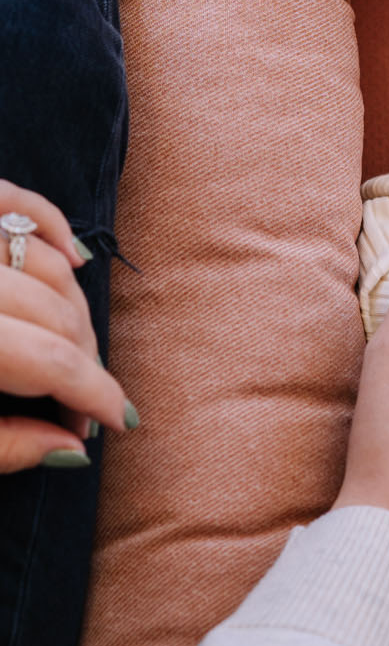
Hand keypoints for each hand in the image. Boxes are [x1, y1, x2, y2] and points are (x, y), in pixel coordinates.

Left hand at [0, 180, 135, 471]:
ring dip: (72, 306)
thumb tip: (70, 446)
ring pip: (47, 261)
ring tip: (73, 347)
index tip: (117, 423)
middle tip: (84, 403)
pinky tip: (75, 259)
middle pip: (56, 313)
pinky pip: (13, 199)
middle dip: (82, 361)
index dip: (93, 395)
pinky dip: (50, 222)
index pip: (50, 361)